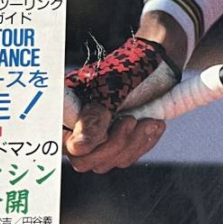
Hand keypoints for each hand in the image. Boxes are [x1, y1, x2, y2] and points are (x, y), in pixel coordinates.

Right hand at [62, 13, 185, 173]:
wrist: (160, 62)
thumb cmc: (132, 66)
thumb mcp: (113, 88)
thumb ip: (95, 116)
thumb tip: (79, 147)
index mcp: (67, 107)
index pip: (62, 142)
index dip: (84, 145)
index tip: (107, 132)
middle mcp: (78, 123)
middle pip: (83, 160)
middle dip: (114, 146)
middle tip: (132, 121)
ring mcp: (98, 134)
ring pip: (107, 162)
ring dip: (133, 144)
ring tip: (149, 121)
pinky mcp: (119, 140)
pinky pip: (125, 157)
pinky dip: (142, 144)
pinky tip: (154, 125)